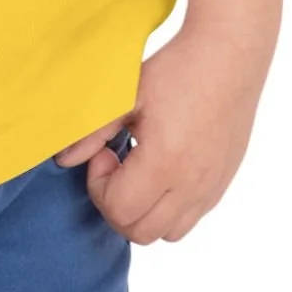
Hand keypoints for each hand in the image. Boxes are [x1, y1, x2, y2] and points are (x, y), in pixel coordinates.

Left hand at [50, 28, 268, 243]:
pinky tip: (163, 169)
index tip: (104, 153)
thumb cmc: (175, 71)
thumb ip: (92, 132)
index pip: (118, 210)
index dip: (99, 186)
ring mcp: (211, 189)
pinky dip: (169, 208)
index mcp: (165, 163)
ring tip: (140, 170)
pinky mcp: (222, 184)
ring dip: (144, 212)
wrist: (228, 57)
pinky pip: (190, 219)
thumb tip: (63, 160)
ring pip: (167, 233)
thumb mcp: (126, 96)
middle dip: (116, 205)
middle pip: (140, 232)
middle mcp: (192, 185)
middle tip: (116, 164)